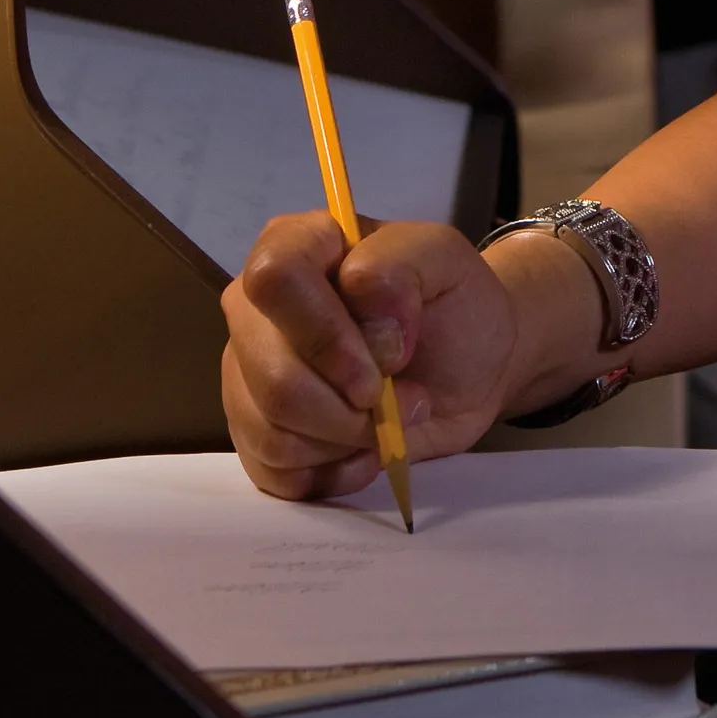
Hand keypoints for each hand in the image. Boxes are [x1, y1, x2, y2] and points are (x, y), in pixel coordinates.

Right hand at [221, 211, 533, 501]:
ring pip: (271, 429)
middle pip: (272, 374)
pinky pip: (272, 471)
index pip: (273, 279)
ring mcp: (247, 372)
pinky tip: (364, 449)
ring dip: (348, 438)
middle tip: (407, 401)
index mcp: (293, 245)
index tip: (383, 367)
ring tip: (389, 419)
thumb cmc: (453, 305)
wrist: (469, 367)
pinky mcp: (255, 432)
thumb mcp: (446, 259)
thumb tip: (358, 296)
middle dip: (350, 407)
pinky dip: (332, 472)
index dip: (325, 335)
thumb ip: (401, 263)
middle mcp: (255, 309)